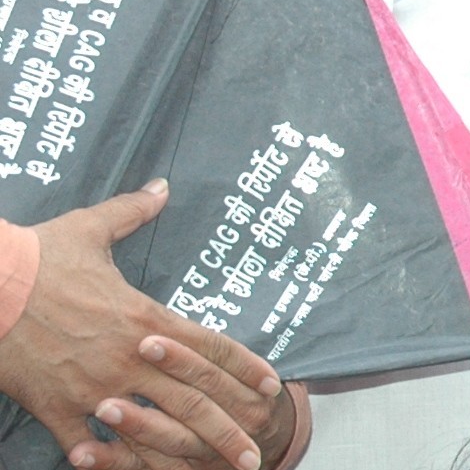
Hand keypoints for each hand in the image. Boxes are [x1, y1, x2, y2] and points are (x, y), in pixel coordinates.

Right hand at [0, 182, 284, 469]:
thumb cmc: (38, 255)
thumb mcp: (91, 228)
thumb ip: (133, 211)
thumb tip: (161, 186)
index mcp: (146, 316)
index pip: (210, 347)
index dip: (244, 368)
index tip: (271, 387)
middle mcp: (130, 355)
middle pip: (192, 398)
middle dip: (229, 427)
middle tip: (257, 452)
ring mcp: (94, 385)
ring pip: (152, 429)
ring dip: (185, 453)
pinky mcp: (56, 406)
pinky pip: (89, 443)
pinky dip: (110, 462)